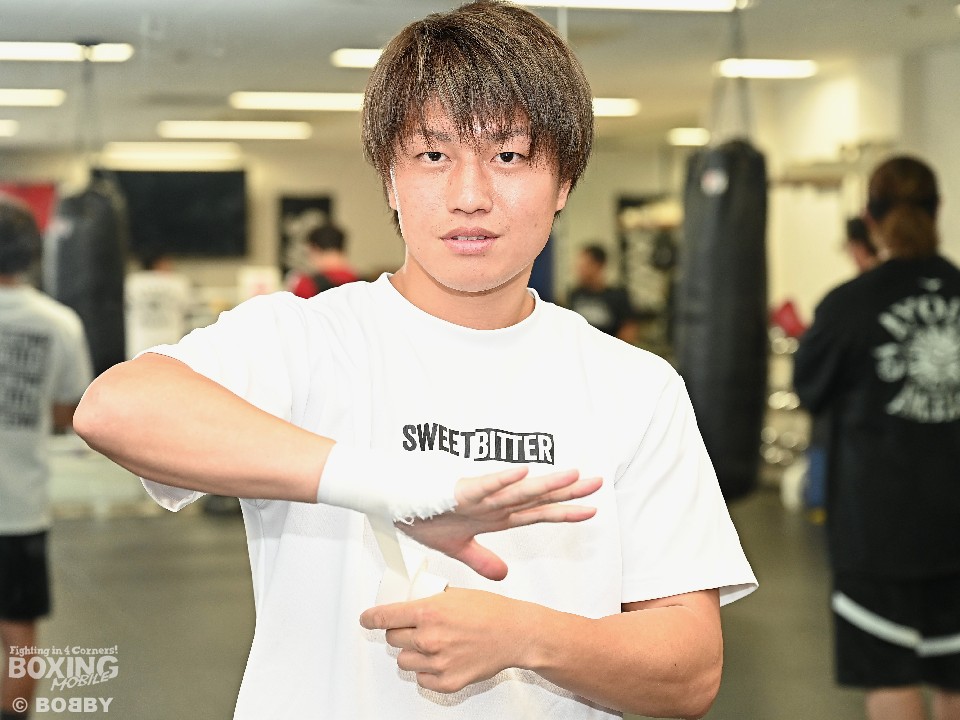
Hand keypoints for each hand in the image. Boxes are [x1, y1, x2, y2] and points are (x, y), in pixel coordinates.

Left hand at [359, 587, 532, 693]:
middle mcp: (430, 638)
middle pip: (393, 639)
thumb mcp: (455, 594)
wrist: (515, 634)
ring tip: (432, 645)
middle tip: (416, 629)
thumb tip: (409, 604)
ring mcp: (437, 662)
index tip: (367, 619)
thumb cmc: (491, 612)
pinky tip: (441, 659)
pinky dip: (427, 671)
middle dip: (400, 632)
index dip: (371, 618)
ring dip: (412, 653)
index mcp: (429, 612)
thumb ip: (429, 601)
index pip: (385, 617)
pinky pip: (421, 679)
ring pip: (404, 661)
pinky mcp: (447, 682)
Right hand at [398, 467, 600, 580]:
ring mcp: (479, 496)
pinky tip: (523, 473)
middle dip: (567, 492)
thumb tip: (504, 575)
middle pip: (536, 498)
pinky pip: (484, 485)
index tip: (593, 510)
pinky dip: (503, 479)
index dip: (564, 511)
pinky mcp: (459, 491)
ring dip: (544, 483)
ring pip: (517, 490)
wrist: (394, 505)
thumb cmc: (424, 517)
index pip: (537, 513)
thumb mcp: (458, 547)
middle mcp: (493, 503)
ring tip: (572, 476)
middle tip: (599, 483)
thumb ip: (482, 560)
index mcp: (495, 516)